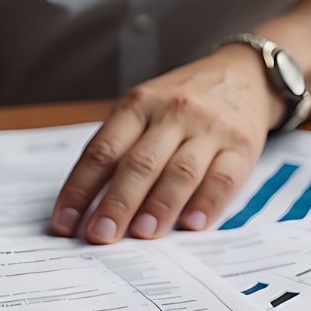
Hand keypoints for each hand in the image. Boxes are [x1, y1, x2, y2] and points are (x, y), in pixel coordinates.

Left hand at [51, 45, 282, 242]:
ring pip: (181, 172)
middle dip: (117, 203)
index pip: (102, 151)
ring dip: (159, 207)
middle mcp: (173, 113)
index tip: (66, 223)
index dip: (79, 189)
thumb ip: (121, 150)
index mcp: (138, 105)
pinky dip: (207, 204)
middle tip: (101, 235)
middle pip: (139, 164)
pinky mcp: (242, 146)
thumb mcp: (145, 110)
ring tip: (142, 234)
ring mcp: (210, 129)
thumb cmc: (181, 104)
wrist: (244, 75)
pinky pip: (223, 179)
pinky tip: (191, 225)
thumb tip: (90, 209)